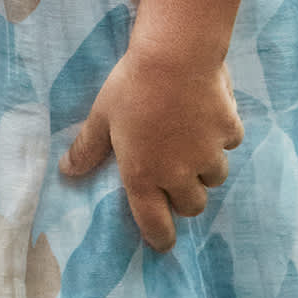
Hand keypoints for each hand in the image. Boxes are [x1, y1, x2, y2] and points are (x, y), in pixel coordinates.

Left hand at [58, 43, 244, 250]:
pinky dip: (221, 135)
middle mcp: (179, 174)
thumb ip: (87, 148)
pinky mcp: (230, 132)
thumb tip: (67, 172)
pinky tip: (209, 113)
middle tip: (175, 174)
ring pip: (214, 177)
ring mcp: (209, 155)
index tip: (163, 242)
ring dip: (205, 168)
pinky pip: (229, 143)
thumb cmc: (131, 87)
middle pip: (192, 206)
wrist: (175, 56)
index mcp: (144, 176)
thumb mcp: (102, 117)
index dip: (161, 238)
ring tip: (193, 141)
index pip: (156, 225)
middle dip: (185, 196)